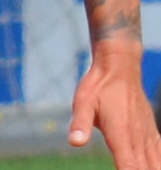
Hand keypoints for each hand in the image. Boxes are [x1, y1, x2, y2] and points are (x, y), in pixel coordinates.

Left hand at [69, 40, 160, 168]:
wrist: (119, 67)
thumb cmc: (98, 85)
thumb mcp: (82, 102)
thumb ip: (80, 123)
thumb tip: (75, 142)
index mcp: (121, 134)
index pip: (129, 166)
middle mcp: (137, 137)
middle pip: (146, 169)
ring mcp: (146, 135)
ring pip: (156, 162)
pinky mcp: (150, 131)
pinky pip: (159, 152)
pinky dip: (159, 162)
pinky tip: (156, 165)